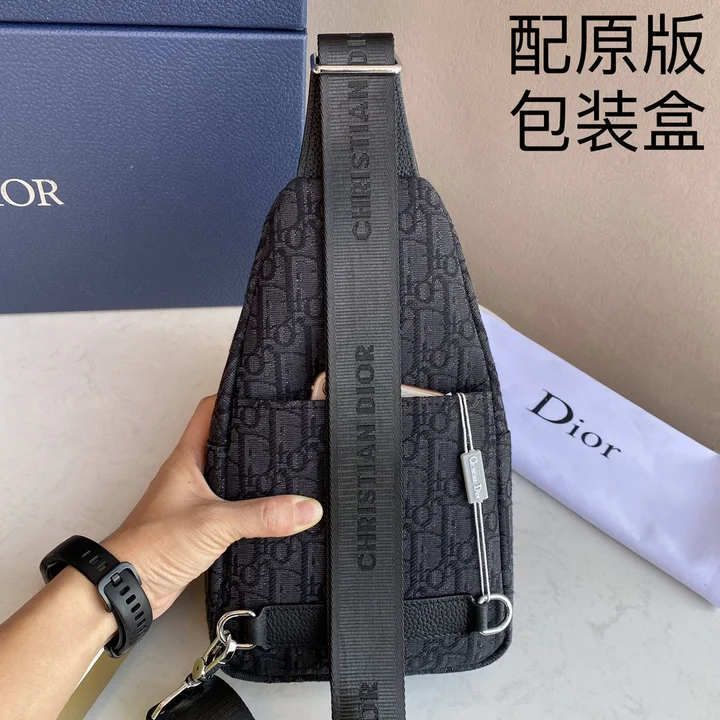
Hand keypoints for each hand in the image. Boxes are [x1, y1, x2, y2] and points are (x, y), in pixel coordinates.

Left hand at [103, 396, 322, 617]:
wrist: (129, 589)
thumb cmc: (153, 545)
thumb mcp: (214, 523)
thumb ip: (262, 515)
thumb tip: (307, 508)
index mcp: (188, 458)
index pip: (211, 411)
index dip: (235, 397)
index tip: (265, 394)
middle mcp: (192, 474)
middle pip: (226, 442)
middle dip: (255, 435)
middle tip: (287, 429)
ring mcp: (195, 500)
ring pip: (231, 476)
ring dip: (255, 473)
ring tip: (288, 467)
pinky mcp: (201, 527)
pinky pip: (232, 507)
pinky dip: (252, 506)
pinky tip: (272, 511)